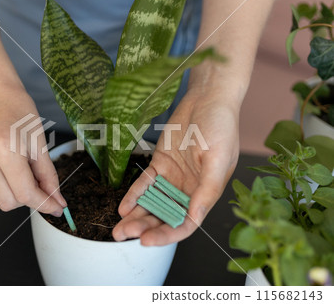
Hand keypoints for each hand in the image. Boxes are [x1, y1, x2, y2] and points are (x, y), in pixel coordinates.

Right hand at [0, 80, 65, 214]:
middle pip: (6, 202)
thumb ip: (49, 177)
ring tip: (12, 170)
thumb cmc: (21, 114)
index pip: (25, 193)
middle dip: (24, 198)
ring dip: (6, 193)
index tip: (55, 208)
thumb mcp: (40, 144)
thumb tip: (57, 204)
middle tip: (31, 181)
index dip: (43, 204)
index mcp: (4, 148)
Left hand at [112, 92, 239, 244]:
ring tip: (119, 227)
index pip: (185, 223)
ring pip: (153, 203)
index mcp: (206, 193)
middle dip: (145, 228)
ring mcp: (173, 178)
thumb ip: (208, 189)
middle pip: (165, 216)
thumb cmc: (221, 126)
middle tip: (124, 233)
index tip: (147, 241)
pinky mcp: (160, 164)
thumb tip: (195, 216)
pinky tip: (123, 206)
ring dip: (136, 215)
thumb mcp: (219, 159)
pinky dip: (134, 195)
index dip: (167, 234)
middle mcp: (188, 190)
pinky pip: (145, 183)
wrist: (207, 99)